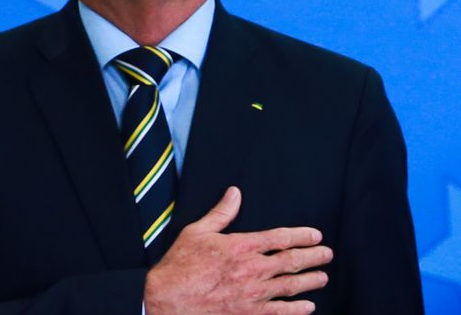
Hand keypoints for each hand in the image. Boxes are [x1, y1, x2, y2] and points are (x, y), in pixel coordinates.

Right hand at [144, 186, 332, 314]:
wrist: (169, 298)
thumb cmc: (180, 264)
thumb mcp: (196, 232)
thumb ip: (221, 214)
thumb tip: (234, 194)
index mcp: (240, 246)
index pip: (280, 238)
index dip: (302, 236)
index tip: (316, 236)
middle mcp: (252, 269)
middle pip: (292, 261)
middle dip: (314, 257)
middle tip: (327, 255)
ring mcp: (253, 294)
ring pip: (291, 286)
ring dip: (311, 281)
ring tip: (323, 277)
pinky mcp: (250, 313)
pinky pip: (281, 312)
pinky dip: (298, 309)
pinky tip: (307, 306)